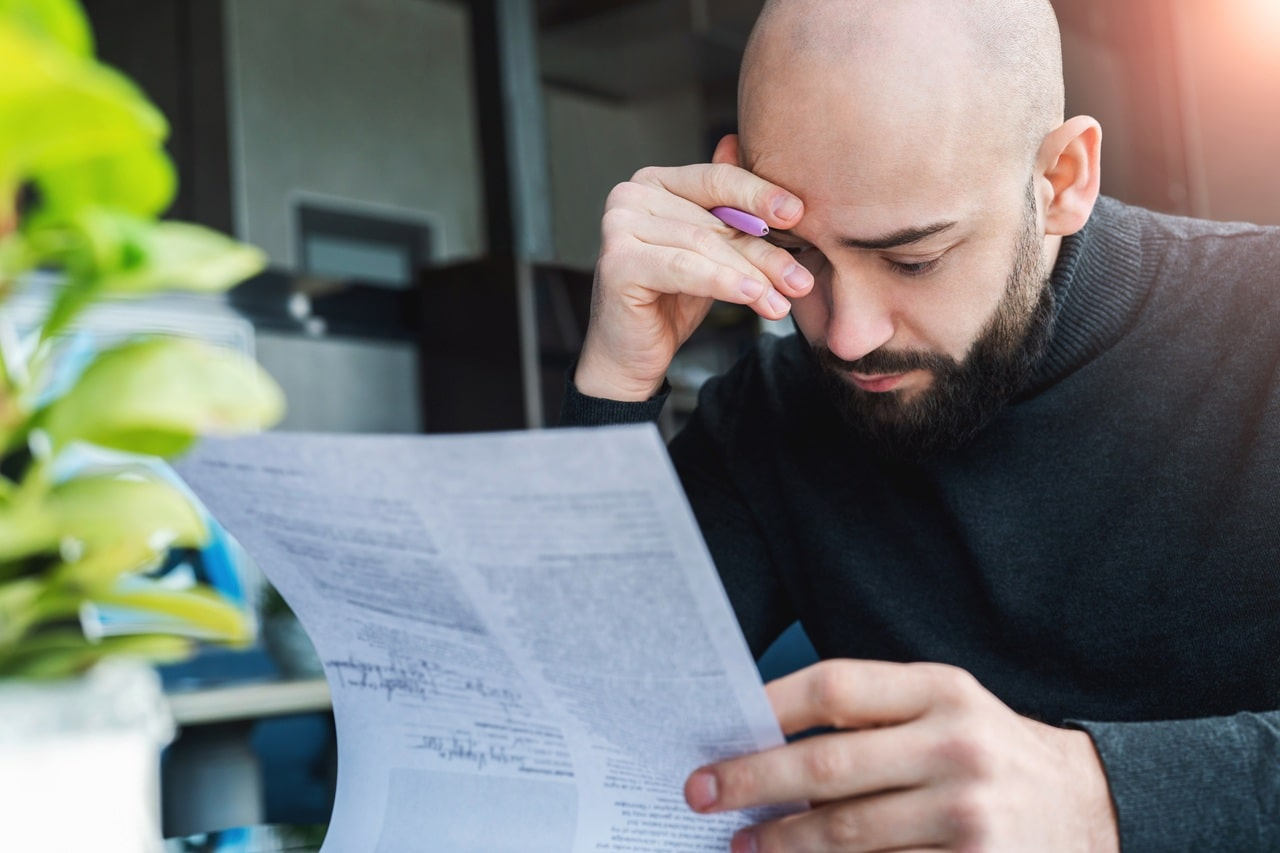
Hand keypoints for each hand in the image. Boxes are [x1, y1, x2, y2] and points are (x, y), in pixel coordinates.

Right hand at [574, 134, 812, 401]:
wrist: (630, 356)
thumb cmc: (670, 301)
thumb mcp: (709, 251)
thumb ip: (724, 207)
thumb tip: (741, 144)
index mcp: (654, 182)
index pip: (717, 179)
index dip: (760, 195)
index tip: (799, 215)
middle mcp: (630, 196)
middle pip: (715, 219)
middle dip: (763, 252)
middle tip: (801, 281)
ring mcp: (618, 227)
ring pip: (704, 245)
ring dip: (751, 273)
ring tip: (781, 300)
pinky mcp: (617, 263)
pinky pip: (684, 268)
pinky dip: (723, 282)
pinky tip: (754, 295)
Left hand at [685, 660, 1119, 851]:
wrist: (1093, 806)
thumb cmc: (992, 750)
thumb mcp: (947, 706)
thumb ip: (873, 714)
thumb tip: (768, 736)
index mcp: (942, 690)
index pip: (834, 688)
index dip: (768, 706)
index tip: (721, 725)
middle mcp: (956, 747)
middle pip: (826, 765)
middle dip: (751, 781)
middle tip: (700, 792)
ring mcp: (968, 815)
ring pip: (845, 834)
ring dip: (781, 842)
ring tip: (741, 843)